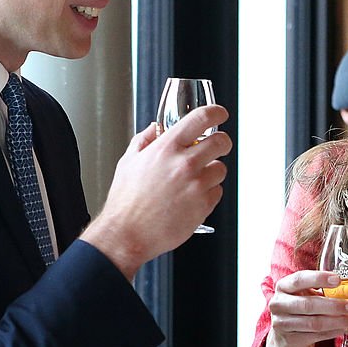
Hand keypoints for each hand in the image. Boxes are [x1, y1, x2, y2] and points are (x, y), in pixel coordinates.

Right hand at [82, 105, 230, 277]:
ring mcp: (196, 185)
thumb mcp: (128, 162)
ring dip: (212, 171)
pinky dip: (208, 193)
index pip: (202, 118)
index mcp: (166, 148)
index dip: (216, 112)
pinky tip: (191, 198)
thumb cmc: (126, 201)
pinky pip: (217, 192)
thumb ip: (144, 140)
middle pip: (221, 141)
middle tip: (216, 147)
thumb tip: (154, 128)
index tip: (219, 114)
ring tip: (194, 180)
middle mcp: (184, 164)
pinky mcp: (203, 206)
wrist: (127, 233)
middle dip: (222, 142)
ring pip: (221, 169)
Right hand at [260, 269, 347, 346]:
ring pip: (315, 323)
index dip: (319, 278)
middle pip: (308, 304)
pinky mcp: (290, 340)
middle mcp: (279, 304)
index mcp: (283, 287)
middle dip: (334, 305)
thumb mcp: (305, 296)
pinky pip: (317, 336)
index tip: (338, 279)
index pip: (299, 279)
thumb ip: (321, 291)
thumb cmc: (300, 312)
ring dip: (340, 321)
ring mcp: (282, 323)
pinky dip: (335, 332)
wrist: (284, 340)